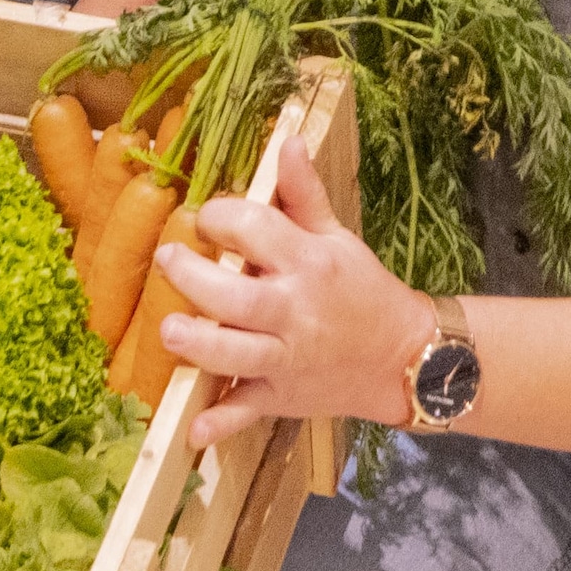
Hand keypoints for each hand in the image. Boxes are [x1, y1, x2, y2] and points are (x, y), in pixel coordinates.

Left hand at [156, 129, 432, 438]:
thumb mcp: (338, 237)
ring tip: (169, 329)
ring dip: (197, 344)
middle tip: (168, 260)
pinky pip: (246, 412)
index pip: (255, 229)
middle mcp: (294, 311)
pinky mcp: (280, 396)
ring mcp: (286, 358)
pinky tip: (193, 429)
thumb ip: (304, 194)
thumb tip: (286, 141)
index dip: (220, 216)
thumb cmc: (362, 290)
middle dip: (192, 278)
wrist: (402, 357)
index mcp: (308, 263)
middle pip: (234, 298)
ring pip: (233, 354)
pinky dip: (220, 424)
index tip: (206, 217)